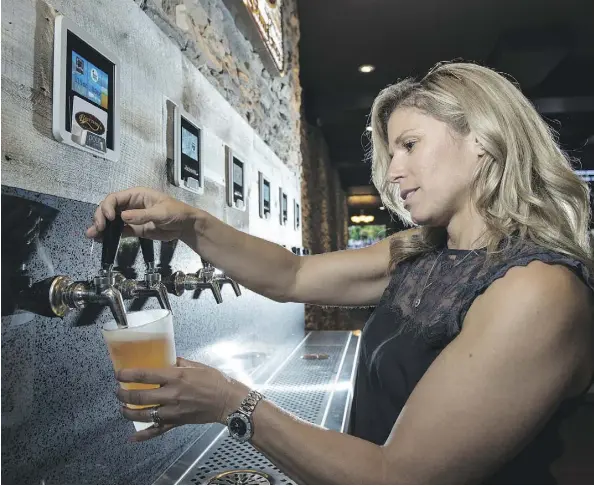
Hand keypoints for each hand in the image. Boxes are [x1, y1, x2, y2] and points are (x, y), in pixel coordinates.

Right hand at [86, 187, 199, 242]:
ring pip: (111, 220)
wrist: (185, 226)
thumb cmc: (176, 213)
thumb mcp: (161, 212)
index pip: (115, 198)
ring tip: (91, 234)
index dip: (108, 206)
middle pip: (109, 208)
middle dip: (101, 216)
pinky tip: (100, 239)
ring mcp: (131, 217)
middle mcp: (131, 205)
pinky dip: (109, 234)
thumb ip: (142, 215)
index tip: (109, 219)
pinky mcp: (134, 229)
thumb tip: (123, 217)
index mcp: (137, 195)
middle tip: (98, 228)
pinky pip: (119, 231)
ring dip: (101, 226)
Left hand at [115, 357, 248, 441]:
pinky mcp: (177, 422)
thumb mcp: (197, 365)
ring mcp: (173, 410)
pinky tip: (133, 437)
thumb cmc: (215, 380)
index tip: (119, 374)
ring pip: (144, 414)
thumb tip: (167, 359)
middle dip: (123, 394)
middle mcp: (172, 394)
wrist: (228, 401)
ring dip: (128, 412)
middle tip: (118, 390)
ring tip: (122, 408)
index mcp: (176, 376)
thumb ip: (180, 363)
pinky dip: (144, 435)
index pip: (145, 375)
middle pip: (140, 396)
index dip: (128, 374)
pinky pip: (158, 430)